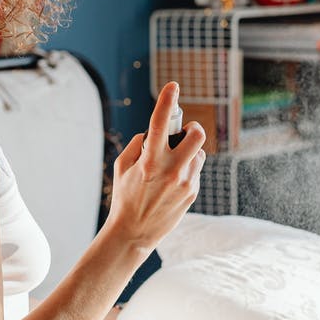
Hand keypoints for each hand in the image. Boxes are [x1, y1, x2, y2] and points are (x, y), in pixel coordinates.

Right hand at [105, 82, 205, 248]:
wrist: (135, 233)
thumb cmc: (125, 197)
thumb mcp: (122, 167)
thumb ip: (138, 145)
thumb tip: (153, 133)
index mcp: (149, 161)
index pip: (159, 123)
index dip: (167, 100)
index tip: (173, 85)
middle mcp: (170, 170)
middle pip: (196, 135)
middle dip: (191, 128)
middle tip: (183, 133)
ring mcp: (184, 182)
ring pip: (197, 153)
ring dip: (187, 152)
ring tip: (172, 165)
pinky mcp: (192, 192)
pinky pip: (195, 170)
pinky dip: (186, 169)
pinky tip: (172, 183)